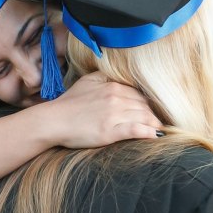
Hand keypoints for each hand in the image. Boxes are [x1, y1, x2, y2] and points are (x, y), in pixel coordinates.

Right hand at [38, 71, 162, 148]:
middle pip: (144, 106)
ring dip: (154, 123)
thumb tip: (118, 78)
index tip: (150, 111)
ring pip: (143, 117)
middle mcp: (115, 98)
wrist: (53, 120)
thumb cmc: (69, 103)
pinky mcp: (110, 131)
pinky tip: (156, 135)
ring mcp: (113, 114)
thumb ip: (105, 77)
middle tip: (158, 122)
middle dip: (153, 114)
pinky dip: (148, 132)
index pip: (138, 94)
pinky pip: (135, 130)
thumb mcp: (87, 81)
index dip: (146, 104)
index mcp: (112, 86)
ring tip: (159, 129)